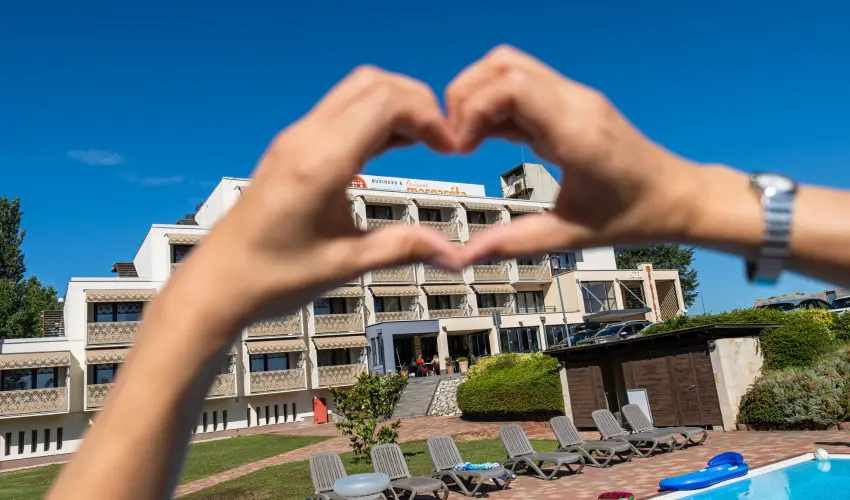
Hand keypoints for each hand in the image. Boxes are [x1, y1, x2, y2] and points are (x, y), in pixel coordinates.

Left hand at [181, 66, 463, 323]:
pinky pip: (342, 113)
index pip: (384, 102)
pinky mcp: (293, 150)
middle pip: (373, 83)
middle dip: (417, 103)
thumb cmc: (266, 277)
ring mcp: (296, 142)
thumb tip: (450, 252)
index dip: (427, 116)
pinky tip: (393, 147)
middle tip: (441, 140)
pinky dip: (374, 119)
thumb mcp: (343, 266)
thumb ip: (401, 249)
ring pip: (356, 91)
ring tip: (424, 144)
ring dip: (396, 108)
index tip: (449, 147)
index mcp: (318, 165)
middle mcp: (304, 141)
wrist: (218, 285)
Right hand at [446, 45, 701, 261]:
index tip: (459, 149)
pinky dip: (494, 103)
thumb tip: (464, 257)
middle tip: (455, 142)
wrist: (677, 196)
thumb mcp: (569, 236)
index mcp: (576, 132)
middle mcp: (575, 103)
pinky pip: (522, 84)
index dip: (471, 111)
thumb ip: (513, 243)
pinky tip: (487, 137)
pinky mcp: (570, 102)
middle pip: (502, 65)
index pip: (510, 87)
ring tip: (467, 139)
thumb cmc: (634, 215)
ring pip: (509, 66)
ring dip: (477, 95)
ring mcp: (574, 97)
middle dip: (464, 97)